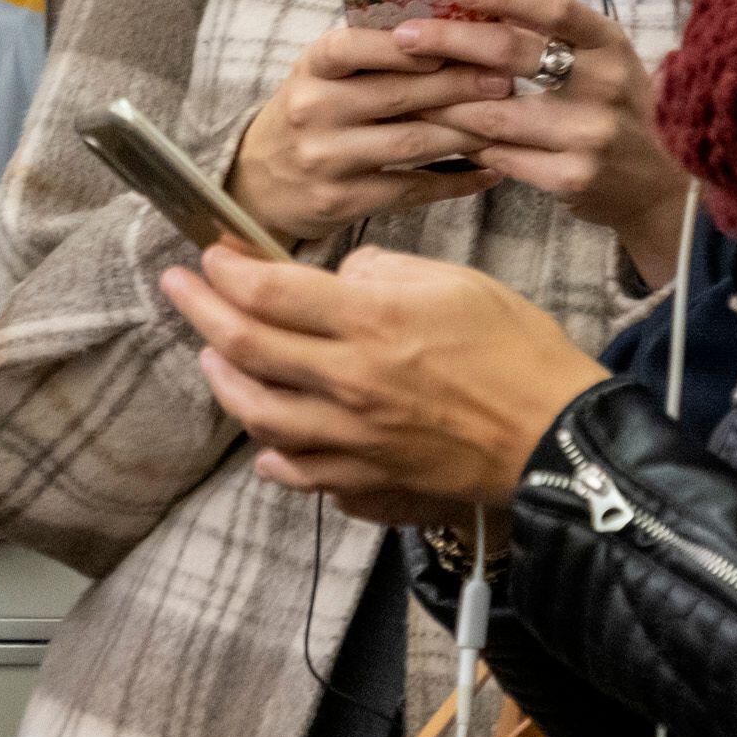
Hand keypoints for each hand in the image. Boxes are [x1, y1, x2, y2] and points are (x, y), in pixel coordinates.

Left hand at [162, 243, 607, 513]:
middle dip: (199, 311)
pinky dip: (272, 453)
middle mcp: (349, 383)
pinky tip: (265, 439)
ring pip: (258, 414)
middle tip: (177, 288)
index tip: (210, 254)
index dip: (226, 270)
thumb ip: (383, 275)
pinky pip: (300, 471)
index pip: (269, 292)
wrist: (559, 441)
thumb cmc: (518, 353)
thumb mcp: (455, 282)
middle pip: (246, 348)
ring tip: (212, 358)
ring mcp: (353, 440)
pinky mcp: (368, 482)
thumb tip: (338, 283)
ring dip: (224, 382)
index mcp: (372, 323)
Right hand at [228, 24, 511, 241]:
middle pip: (397, 95)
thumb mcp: (323, 75)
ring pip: (410, 143)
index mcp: (311, 67)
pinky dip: (454, 181)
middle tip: (504, 80)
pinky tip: (486, 173)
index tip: (454, 42)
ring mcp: (324, 158)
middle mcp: (313, 109)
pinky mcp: (339, 201)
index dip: (404, 46)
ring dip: (464, 133)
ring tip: (504, 121)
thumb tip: (451, 28)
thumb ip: (371, 55)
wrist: (258, 183)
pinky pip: (409, 189)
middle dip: (458, 86)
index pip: (354, 46)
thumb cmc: (310, 115)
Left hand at [394, 0, 693, 283]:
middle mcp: (604, 85)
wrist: (663, 187)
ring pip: (493, 113)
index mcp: (610, 45)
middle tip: (405, 36)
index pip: (556, 8)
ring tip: (405, 87)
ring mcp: (588, 135)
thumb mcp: (602, 62)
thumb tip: (477, 4)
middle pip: (513, 53)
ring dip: (442, 100)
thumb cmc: (619, 110)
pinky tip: (438, 132)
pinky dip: (464, 142)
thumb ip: (552, 37)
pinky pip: (499, 155)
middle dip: (449, 41)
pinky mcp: (571, 177)